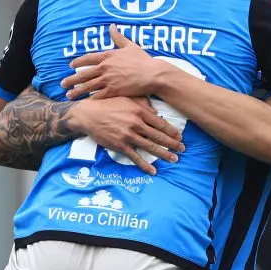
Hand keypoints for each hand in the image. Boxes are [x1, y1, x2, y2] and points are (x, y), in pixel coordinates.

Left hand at [62, 25, 167, 99]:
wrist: (152, 74)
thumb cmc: (143, 60)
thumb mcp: (130, 46)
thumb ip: (118, 37)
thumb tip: (111, 26)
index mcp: (108, 56)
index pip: (88, 59)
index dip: (78, 62)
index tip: (71, 66)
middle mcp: (105, 67)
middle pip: (83, 74)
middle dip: (71, 79)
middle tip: (63, 83)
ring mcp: (108, 79)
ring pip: (88, 86)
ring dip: (77, 91)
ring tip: (68, 95)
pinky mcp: (113, 91)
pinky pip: (98, 96)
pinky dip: (90, 99)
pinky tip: (83, 103)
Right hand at [68, 97, 183, 174]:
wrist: (88, 114)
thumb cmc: (108, 104)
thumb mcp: (127, 99)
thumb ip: (143, 104)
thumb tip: (156, 112)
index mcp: (139, 112)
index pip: (160, 123)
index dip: (172, 131)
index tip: (180, 136)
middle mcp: (136, 124)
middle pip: (158, 136)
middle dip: (172, 144)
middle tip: (182, 149)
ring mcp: (128, 136)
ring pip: (150, 147)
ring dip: (164, 154)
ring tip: (174, 159)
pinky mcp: (120, 146)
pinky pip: (135, 157)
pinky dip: (145, 165)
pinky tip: (153, 171)